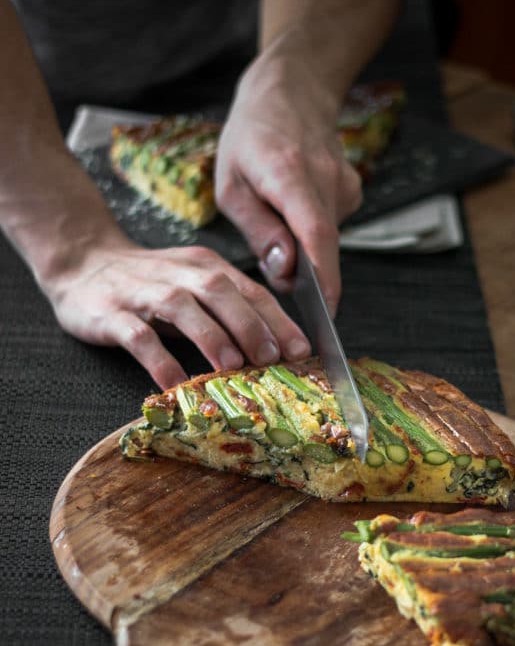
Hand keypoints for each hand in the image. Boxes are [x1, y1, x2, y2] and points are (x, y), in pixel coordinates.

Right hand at [45, 240, 310, 388]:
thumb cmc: (150, 282)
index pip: (249, 290)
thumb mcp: (194, 287)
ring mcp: (143, 292)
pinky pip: (138, 336)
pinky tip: (175, 382)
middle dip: (250, 325)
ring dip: (211, 336)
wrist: (82, 263)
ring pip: (182, 308)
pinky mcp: (112, 314)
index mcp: (206, 267)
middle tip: (271, 358)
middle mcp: (179, 275)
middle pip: (220, 293)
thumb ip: (229, 310)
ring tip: (232, 365)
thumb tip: (273, 348)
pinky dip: (159, 358)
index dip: (277, 320)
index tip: (301, 350)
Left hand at [215, 40, 362, 315]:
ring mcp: (344, 183)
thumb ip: (258, 231)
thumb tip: (284, 271)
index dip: (323, 275)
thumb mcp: (231, 186)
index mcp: (288, 173)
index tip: (326, 311)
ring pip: (325, 239)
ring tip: (277, 215)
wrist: (291, 93)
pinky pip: (330, 227)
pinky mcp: (353, 191)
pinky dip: (311, 231)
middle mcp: (325, 177)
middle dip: (302, 272)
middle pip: (322, 244)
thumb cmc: (251, 139)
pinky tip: (296, 205)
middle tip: (276, 266)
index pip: (315, 232)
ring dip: (302, 247)